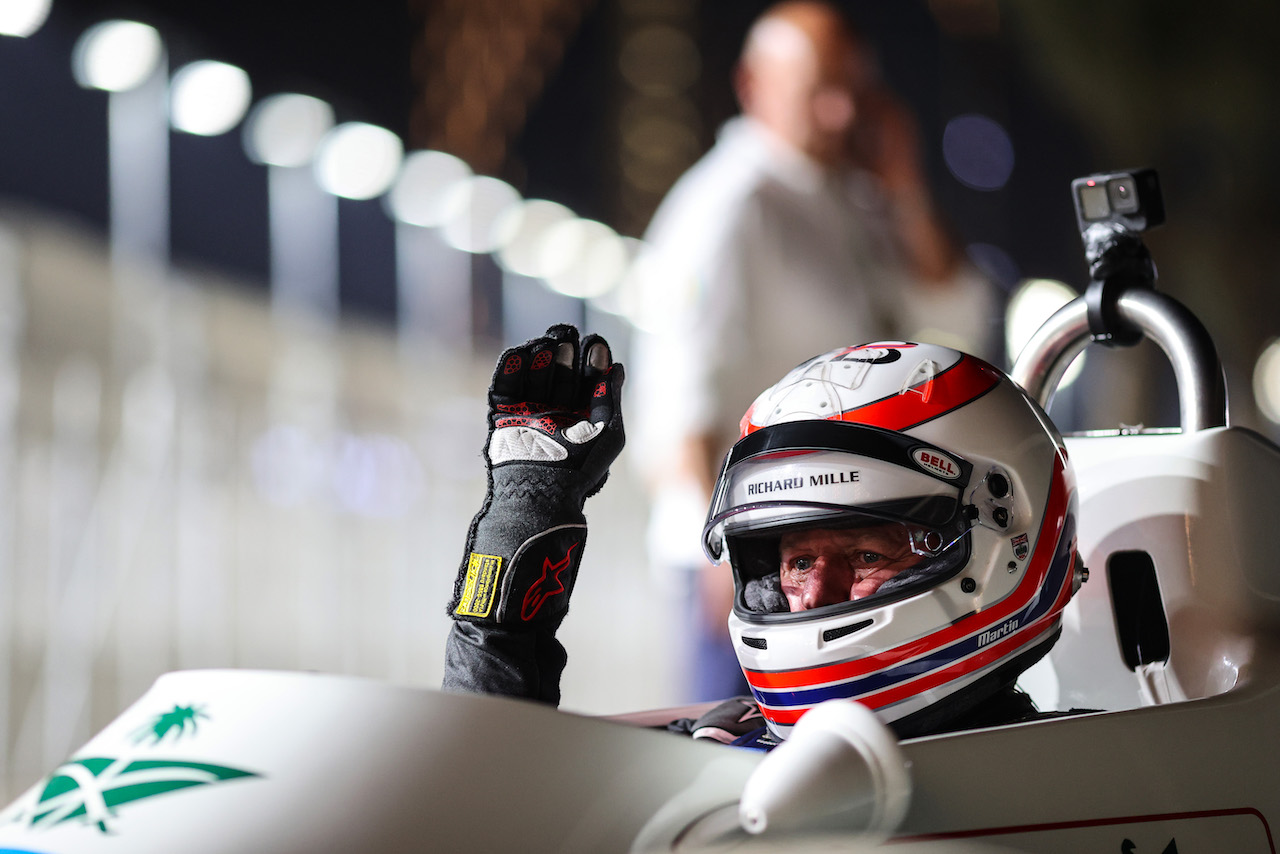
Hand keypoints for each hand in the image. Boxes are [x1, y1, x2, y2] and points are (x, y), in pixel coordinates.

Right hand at [449, 325, 624, 629]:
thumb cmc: (581, 470)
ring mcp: (527, 413)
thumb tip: (617, 367)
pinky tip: (522, 351)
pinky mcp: (502, 416)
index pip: (587, 377)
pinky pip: (505, 385)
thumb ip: (612, 397)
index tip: (596, 342)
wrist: (541, 495)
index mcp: (582, 416)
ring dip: (540, 354)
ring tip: (548, 342)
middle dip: (564, 349)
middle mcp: (554, 412)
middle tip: (567, 332)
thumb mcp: (610, 432)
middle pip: (559, 370)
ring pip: (532, 373)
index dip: (592, 357)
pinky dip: (511, 367)